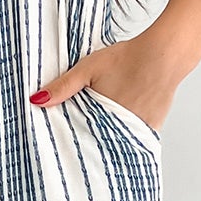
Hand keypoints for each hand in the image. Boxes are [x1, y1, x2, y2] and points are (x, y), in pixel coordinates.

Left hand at [30, 40, 173, 133]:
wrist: (164, 54)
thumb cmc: (127, 58)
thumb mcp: (87, 69)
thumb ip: (63, 87)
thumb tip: (36, 101)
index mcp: (100, 117)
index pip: (80, 138)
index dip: (72, 140)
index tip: (63, 146)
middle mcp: (120, 129)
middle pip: (99, 142)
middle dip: (89, 144)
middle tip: (79, 145)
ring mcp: (138, 130)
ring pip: (117, 142)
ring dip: (108, 141)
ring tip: (99, 139)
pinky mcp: (153, 127)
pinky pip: (136, 138)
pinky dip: (127, 136)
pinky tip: (121, 131)